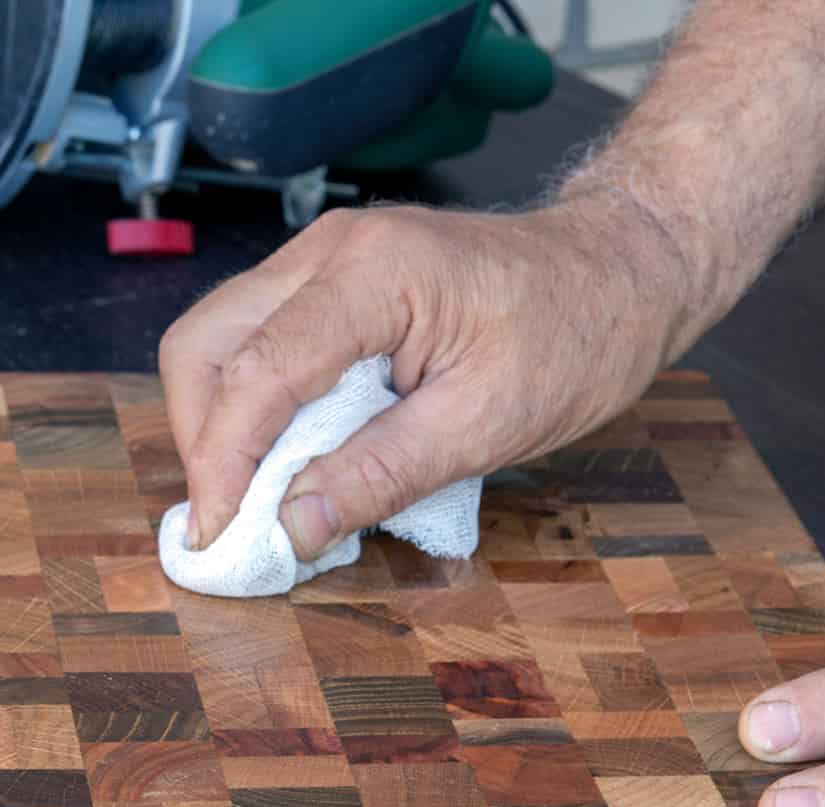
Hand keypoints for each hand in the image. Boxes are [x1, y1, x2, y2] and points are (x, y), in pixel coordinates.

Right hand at [158, 197, 693, 556]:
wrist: (622, 267)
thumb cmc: (577, 333)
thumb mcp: (488, 424)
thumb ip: (381, 473)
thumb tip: (290, 527)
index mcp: (374, 273)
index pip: (256, 373)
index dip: (224, 463)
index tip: (219, 537)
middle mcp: (329, 250)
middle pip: (203, 344)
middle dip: (202, 441)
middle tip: (229, 522)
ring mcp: (321, 257)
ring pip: (214, 340)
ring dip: (217, 424)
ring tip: (251, 497)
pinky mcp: (325, 280)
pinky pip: (252, 340)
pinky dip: (247, 405)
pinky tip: (280, 457)